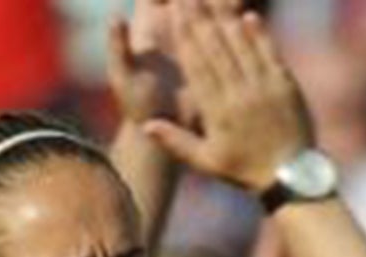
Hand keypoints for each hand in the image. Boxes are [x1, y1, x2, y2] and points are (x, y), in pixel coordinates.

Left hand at [105, 0, 241, 125]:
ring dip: (223, 5)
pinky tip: (250, 20)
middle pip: (188, 0)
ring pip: (211, 10)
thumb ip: (118, 46)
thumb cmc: (138, 107)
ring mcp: (196, 39)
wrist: (165, 135)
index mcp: (149, 24)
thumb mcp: (124, 76)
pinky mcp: (215, 56)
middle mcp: (173, 25)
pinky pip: (227, 32)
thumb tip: (115, 15)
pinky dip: (238, 23)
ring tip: (237, 3)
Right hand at [141, 0, 315, 194]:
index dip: (185, 36)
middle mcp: (240, 95)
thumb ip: (175, 142)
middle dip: (200, 18)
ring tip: (212, 0)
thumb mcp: (206, 162)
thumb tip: (145, 125)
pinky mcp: (287, 87)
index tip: (175, 13)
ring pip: (242, 46)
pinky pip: (270, 54)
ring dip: (225, 19)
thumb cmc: (244, 171)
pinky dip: (260, 35)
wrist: (291, 179)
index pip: (197, 65)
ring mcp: (265, 89)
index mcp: (217, 111)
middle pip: (216, 48)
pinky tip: (247, 16)